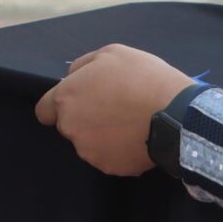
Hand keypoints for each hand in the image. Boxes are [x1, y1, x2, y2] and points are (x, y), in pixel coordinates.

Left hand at [33, 44, 192, 176]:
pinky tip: (138, 138)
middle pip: (70, 126)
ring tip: (130, 123)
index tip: (79, 103)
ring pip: (89, 144)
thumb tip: (72, 77)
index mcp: (65, 99)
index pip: (44, 111)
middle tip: (114, 108)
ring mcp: (90, 151)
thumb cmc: (142, 78)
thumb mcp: (111, 54)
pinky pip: (110, 158)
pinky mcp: (111, 167)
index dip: (59, 106)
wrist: (177, 115)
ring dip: (103, 136)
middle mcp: (71, 128)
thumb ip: (84, 66)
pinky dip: (120, 151)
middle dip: (85, 119)